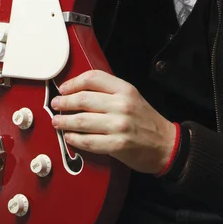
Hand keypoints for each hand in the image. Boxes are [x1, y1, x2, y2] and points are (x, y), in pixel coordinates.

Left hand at [51, 70, 175, 173]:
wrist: (166, 145)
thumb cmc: (146, 121)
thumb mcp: (131, 97)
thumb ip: (108, 92)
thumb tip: (78, 92)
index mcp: (125, 89)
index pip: (92, 78)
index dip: (73, 82)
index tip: (63, 88)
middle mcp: (121, 105)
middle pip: (83, 99)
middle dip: (64, 102)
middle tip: (55, 105)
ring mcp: (119, 125)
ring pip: (82, 120)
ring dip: (65, 121)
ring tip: (57, 122)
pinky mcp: (117, 145)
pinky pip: (89, 141)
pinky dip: (75, 140)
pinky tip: (69, 137)